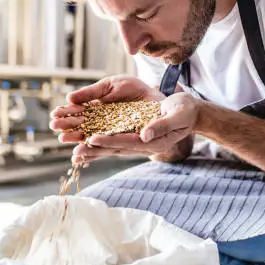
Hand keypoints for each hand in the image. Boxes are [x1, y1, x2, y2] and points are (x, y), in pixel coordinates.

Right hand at [49, 75, 164, 143]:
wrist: (157, 94)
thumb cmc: (133, 89)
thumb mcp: (110, 85)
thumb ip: (91, 93)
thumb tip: (69, 98)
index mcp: (97, 111)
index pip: (78, 114)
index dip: (67, 115)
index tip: (54, 115)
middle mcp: (103, 125)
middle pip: (83, 129)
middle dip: (70, 130)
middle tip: (56, 130)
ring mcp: (114, 133)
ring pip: (94, 140)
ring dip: (81, 144)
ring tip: (68, 144)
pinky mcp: (126, 140)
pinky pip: (111, 148)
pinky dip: (97, 152)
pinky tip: (86, 155)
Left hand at [72, 92, 199, 163]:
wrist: (189, 112)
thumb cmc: (185, 111)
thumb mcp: (177, 115)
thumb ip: (161, 125)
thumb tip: (144, 134)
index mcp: (154, 143)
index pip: (127, 142)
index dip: (109, 141)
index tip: (92, 139)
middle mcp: (144, 146)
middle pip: (116, 149)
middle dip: (95, 150)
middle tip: (75, 152)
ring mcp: (139, 143)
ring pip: (113, 148)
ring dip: (95, 150)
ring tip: (75, 153)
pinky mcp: (135, 137)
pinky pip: (115, 142)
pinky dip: (101, 143)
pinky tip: (87, 143)